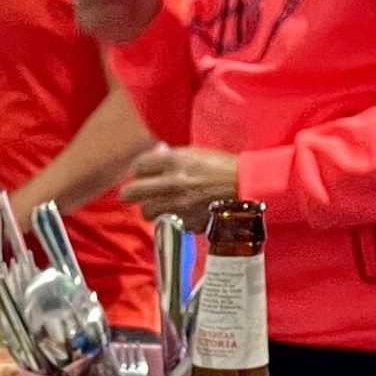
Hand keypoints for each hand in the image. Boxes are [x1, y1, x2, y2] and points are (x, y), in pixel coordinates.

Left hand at [121, 145, 238, 231]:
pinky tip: (180, 211)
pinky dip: (170, 219)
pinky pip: (165, 222)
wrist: (245, 187)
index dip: (139, 171)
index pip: (137, 167)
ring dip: (151, 208)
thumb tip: (153, 154)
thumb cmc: (221, 168)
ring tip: (162, 204)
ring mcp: (177, 205)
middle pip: (131, 192)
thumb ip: (169, 156)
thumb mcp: (194, 153)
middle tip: (141, 193)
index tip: (143, 174)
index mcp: (173, 161)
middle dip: (134, 192)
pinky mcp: (185, 222)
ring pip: (145, 212)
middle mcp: (171, 183)